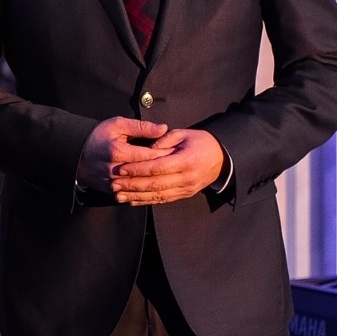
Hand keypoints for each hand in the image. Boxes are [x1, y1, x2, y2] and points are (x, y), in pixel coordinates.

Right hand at [76, 117, 169, 193]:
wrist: (74, 154)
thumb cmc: (97, 136)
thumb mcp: (117, 125)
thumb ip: (141, 127)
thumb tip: (163, 129)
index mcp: (118, 151)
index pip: (150, 156)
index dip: (167, 154)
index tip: (178, 152)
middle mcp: (115, 169)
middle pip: (147, 173)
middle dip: (165, 170)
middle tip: (180, 167)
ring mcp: (112, 182)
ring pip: (141, 186)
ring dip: (156, 183)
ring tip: (170, 178)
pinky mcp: (109, 190)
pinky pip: (131, 194)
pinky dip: (143, 191)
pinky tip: (155, 187)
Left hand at [111, 129, 225, 205]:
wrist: (222, 157)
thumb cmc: (200, 142)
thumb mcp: (183, 134)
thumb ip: (163, 140)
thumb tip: (145, 151)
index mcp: (185, 161)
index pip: (157, 167)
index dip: (137, 169)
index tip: (120, 168)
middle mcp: (186, 178)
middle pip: (155, 184)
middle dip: (132, 185)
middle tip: (113, 184)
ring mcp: (186, 188)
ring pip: (157, 195)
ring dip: (136, 196)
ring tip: (118, 195)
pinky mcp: (185, 195)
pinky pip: (163, 200)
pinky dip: (146, 201)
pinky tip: (132, 201)